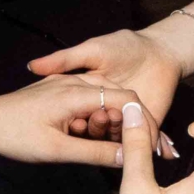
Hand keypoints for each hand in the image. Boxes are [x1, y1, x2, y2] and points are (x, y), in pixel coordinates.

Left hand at [0, 75, 167, 164]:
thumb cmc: (12, 135)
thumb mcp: (56, 149)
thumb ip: (95, 153)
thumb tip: (129, 158)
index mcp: (76, 93)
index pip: (126, 100)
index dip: (143, 124)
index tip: (151, 147)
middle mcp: (74, 82)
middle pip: (119, 99)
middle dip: (131, 125)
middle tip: (135, 152)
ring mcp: (66, 85)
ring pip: (104, 100)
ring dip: (113, 124)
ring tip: (109, 147)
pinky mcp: (59, 92)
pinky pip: (89, 102)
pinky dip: (98, 120)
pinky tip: (90, 138)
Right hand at [29, 26, 185, 135]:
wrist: (161, 49)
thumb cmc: (124, 46)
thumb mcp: (92, 50)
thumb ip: (64, 59)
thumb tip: (32, 66)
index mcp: (89, 96)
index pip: (82, 114)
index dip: (82, 119)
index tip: (81, 120)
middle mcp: (105, 110)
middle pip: (99, 130)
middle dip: (102, 131)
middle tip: (106, 121)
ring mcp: (125, 119)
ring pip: (119, 138)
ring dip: (123, 138)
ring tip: (129, 129)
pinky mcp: (144, 124)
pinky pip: (142, 140)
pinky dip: (149, 145)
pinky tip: (157, 147)